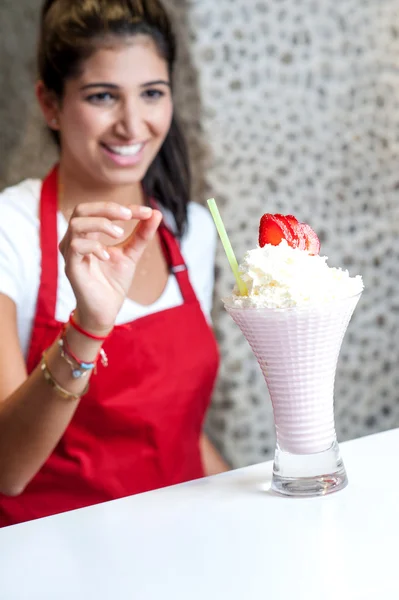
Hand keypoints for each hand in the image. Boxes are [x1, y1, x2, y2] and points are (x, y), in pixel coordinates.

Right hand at [59, 202, 162, 333]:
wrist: (106, 310)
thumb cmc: (114, 282)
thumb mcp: (131, 253)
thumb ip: (141, 234)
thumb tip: (156, 213)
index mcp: (88, 234)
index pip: (100, 210)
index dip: (122, 207)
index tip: (147, 212)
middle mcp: (75, 240)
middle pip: (82, 209)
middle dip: (107, 208)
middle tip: (129, 215)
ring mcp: (70, 253)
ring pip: (76, 224)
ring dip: (101, 224)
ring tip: (119, 234)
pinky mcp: (70, 267)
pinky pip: (76, 246)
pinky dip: (94, 246)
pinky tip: (108, 256)